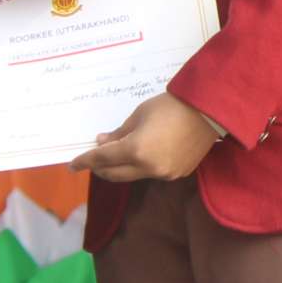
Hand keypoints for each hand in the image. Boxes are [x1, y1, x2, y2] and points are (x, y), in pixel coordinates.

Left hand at [72, 93, 222, 183]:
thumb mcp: (139, 115)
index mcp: (136, 150)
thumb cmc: (171, 106)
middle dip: (100, 168)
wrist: (209, 111)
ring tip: (115, 156)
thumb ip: (119, 133)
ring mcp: (165, 174)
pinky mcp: (178, 174)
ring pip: (134, 175)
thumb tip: (102, 143)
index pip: (102, 159)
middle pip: (115, 174)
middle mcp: (149, 168)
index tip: (72, 165)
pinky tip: (141, 155)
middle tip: (92, 160)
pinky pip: (152, 173)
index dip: (85, 161)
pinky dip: (141, 166)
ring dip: (121, 168)